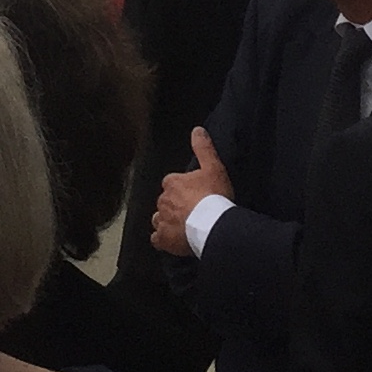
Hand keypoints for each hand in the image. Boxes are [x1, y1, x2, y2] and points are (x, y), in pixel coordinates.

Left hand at [152, 126, 232, 255]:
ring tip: (181, 226)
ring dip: (166, 221)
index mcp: (172, 182)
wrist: (213, 225)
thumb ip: (204, 148)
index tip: (193, 194)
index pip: (171, 183)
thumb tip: (197, 130)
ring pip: (158, 219)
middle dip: (174, 205)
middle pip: (165, 201)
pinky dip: (162, 239)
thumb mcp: (213, 167)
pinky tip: (172, 241)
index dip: (182, 189)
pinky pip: (157, 239)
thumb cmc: (214, 197)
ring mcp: (162, 220)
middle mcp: (163, 200)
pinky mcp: (163, 239)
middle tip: (190, 212)